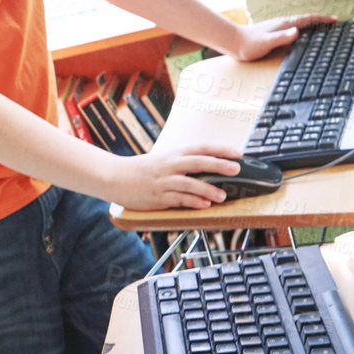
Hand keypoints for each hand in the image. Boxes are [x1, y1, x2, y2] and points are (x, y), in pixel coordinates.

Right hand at [105, 147, 242, 209]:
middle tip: (236, 169)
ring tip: (222, 196)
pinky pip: (179, 199)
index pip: (201, 148)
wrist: (115, 177)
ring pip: (190, 184)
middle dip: (219, 165)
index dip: (221, 149)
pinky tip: (204, 205)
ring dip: (208, 190)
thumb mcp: (163, 160)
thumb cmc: (142, 170)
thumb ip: (184, 163)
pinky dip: (193, 202)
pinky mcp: (158, 197)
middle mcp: (170, 165)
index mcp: (173, 154)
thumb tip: (210, 168)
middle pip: (198, 163)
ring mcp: (163, 181)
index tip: (238, 152)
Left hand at [229, 13, 336, 61]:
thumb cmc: (249, 45)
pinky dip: (302, 30)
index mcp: (284, 24)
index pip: (307, 19)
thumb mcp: (267, 42)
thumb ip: (281, 37)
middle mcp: (282, 23)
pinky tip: (302, 36)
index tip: (335, 20)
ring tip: (323, 28)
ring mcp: (278, 27)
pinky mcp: (273, 33)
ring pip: (299, 24)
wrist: (232, 42)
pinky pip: (293, 29)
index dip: (321, 19)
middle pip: (306, 19)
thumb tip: (297, 31)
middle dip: (320, 20)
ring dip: (312, 24)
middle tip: (334, 23)